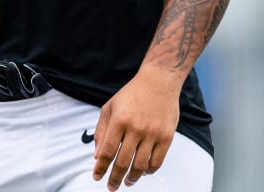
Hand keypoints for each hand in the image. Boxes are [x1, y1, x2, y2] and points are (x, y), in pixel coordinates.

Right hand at [0, 45, 50, 99]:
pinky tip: (35, 75)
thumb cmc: (18, 87)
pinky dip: (36, 80)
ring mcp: (23, 96)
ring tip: (10, 65)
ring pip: (15, 88)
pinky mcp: (39, 93)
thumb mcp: (3, 74)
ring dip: (12, 76)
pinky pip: (38, 88)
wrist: (43, 105)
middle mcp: (8, 95)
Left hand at [91, 67, 181, 189]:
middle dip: (115, 178)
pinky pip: (157, 161)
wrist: (158, 82)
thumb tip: (97, 156)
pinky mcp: (167, 137)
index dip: (100, 167)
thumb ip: (101, 131)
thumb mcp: (109, 107)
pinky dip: (148, 170)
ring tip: (127, 182)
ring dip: (132, 178)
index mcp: (119, 121)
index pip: (106, 151)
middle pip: (123, 162)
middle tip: (111, 187)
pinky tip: (142, 172)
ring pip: (140, 165)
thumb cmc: (131, 95)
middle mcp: (135, 128)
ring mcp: (153, 134)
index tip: (96, 177)